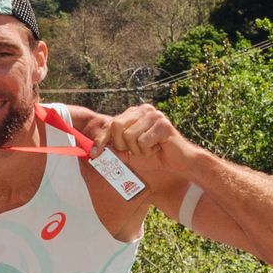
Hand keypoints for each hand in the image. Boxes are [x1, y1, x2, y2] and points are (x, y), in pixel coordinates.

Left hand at [61, 101, 194, 200]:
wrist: (178, 163)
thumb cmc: (154, 156)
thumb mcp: (129, 153)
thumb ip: (114, 148)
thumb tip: (95, 150)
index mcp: (134, 113)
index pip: (111, 124)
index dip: (101, 139)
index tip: (94, 154)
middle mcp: (143, 109)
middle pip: (116, 126)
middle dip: (122, 145)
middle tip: (135, 152)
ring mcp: (154, 115)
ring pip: (129, 136)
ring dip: (138, 150)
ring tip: (149, 149)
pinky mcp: (163, 124)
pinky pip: (143, 141)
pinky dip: (148, 150)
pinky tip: (157, 149)